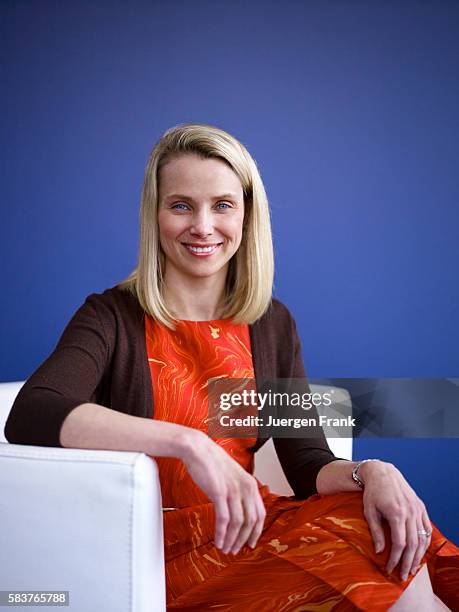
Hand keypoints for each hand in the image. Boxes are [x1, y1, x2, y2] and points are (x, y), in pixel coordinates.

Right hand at [181, 429, 266, 554]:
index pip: (261, 514)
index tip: (251, 543)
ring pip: (238, 523)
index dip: (257, 531)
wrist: (198, 450)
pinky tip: (218, 541)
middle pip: (250, 521)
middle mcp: (246, 488)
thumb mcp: (233, 477)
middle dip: (243, 539)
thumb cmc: (212, 463)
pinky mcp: (219, 492)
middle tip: (235, 550)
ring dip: (232, 539)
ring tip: (226, 548)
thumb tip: (240, 511)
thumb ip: (239, 492)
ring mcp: (233, 490)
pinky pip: (223, 519)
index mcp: (251, 484)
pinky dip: (222, 534)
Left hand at [359, 460, 431, 580]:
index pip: (399, 544)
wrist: (382, 473)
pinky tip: (420, 553)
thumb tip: (380, 552)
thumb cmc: (372, 492)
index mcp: (396, 513)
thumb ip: (375, 532)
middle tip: (402, 576)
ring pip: (422, 538)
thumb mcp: (369, 511)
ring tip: (412, 569)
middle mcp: (410, 512)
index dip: (395, 559)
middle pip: (413, 544)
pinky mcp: (421, 507)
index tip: (389, 569)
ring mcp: (417, 509)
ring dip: (418, 556)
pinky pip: (427, 528)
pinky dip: (425, 542)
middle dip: (407, 563)